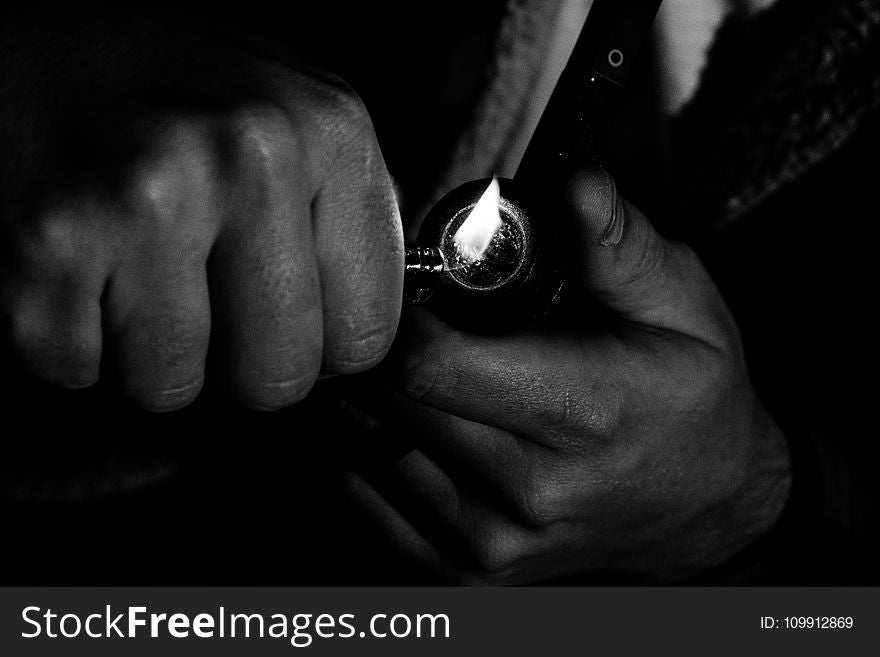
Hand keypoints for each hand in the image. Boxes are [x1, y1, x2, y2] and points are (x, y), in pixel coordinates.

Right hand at [0, 15, 402, 410]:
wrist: (19, 44)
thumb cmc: (164, 93)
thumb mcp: (288, 113)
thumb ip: (351, 215)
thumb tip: (402, 328)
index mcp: (329, 129)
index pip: (366, 332)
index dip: (320, 343)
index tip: (286, 313)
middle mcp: (248, 156)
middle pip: (278, 377)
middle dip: (235, 363)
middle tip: (199, 297)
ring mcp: (146, 199)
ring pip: (173, 387)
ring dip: (146, 350)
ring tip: (128, 268)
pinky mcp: (47, 242)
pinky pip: (77, 371)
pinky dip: (68, 339)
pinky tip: (73, 265)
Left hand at [341, 169, 791, 583]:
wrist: (706, 508)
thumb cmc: (692, 400)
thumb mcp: (684, 306)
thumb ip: (621, 247)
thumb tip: (576, 185)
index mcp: (582, 417)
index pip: (432, 363)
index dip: (401, 312)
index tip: (409, 286)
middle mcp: (526, 495)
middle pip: (390, 405)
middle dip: (384, 348)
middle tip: (411, 319)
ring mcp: (488, 546)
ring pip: (364, 452)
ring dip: (372, 400)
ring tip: (418, 370)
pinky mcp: (462, 574)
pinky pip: (365, 502)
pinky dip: (368, 453)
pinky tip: (408, 425)